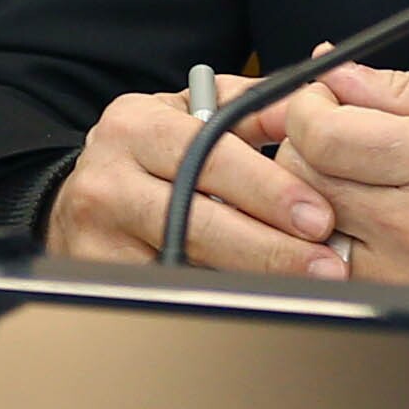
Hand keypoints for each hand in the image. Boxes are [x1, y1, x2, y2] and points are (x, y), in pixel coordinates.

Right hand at [48, 88, 349, 277]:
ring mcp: (97, 232)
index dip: (268, 190)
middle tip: (324, 265)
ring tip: (301, 288)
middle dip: (269, 248)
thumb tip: (312, 107)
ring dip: (249, 280)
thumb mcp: (192, 115)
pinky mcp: (97, 274)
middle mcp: (108, 176)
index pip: (208, 155)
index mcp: (135, 125)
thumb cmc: (150, 154)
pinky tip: (254, 301)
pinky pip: (169, 290)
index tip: (318, 217)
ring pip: (185, 263)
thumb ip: (252, 107)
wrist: (85, 198)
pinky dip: (215, 296)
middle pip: (197, 219)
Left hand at [271, 63, 408, 281]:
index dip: (306, 109)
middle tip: (333, 134)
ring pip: (307, 223)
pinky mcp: (398, 295)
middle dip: (304, 145)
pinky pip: (328, 260)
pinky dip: (327, 235)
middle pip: (305, 177)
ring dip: (311, 191)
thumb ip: (402, 87)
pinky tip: (357, 217)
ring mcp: (406, 268)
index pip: (326, 136)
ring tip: (350, 175)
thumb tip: (335, 70)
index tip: (319, 100)